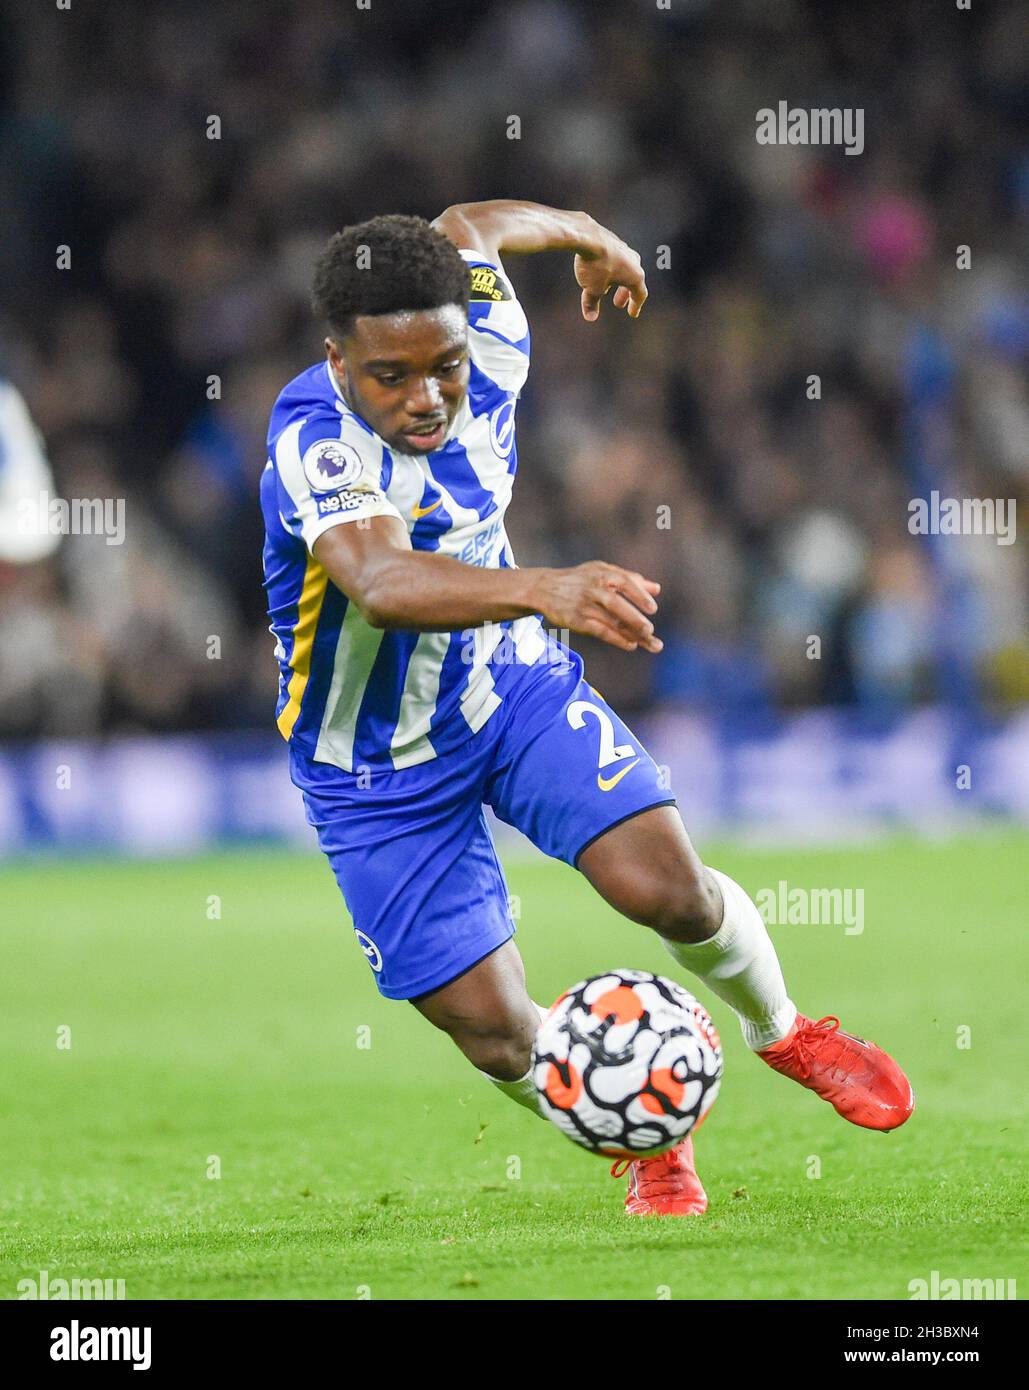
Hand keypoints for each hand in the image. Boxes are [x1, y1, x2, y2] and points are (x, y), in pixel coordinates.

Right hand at [530, 562, 662, 653]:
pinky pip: (599, 631)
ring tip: (649, 642)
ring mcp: (584, 605)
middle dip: (634, 618)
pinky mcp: (576, 620)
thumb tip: (657, 588)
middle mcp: (593, 589)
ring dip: (631, 633)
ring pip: (610, 621)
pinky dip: (616, 639)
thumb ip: (630, 578)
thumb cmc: (580, 579)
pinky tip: (630, 645)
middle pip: (616, 604)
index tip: (653, 609)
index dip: (639, 595)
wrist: (544, 587)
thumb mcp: (602, 571)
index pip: (625, 582)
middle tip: (650, 630)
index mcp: (603, 574)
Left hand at [574, 220, 647, 321]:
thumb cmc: (594, 265)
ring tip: (604, 289)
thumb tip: (590, 317)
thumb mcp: (592, 289)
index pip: (640, 295)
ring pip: (624, 269)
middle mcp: (634, 262)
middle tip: (617, 303)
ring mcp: (624, 249)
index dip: (636, 306)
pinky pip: (615, 259)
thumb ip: (592, 303)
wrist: (586, 236)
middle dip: (624, 294)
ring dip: (616, 281)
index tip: (632, 313)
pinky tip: (598, 271)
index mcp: (635, 276)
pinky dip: (610, 269)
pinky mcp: (613, 241)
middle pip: (633, 281)